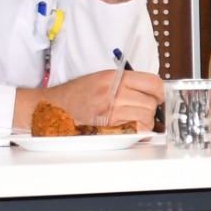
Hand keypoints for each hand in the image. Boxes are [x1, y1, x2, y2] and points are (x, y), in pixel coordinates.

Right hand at [18, 68, 163, 129]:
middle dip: (150, 108)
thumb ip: (125, 83)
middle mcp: (114, 93)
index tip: (158, 96)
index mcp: (113, 78)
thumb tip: (150, 92)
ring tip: (132, 119)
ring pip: (146, 118)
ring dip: (144, 122)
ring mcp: (111, 112)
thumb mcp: (100, 79)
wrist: (51, 108)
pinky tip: (129, 128)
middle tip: (140, 110)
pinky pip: (136, 131)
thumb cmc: (74, 95)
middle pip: (151, 102)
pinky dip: (138, 132)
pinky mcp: (108, 128)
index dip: (159, 91)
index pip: (152, 82)